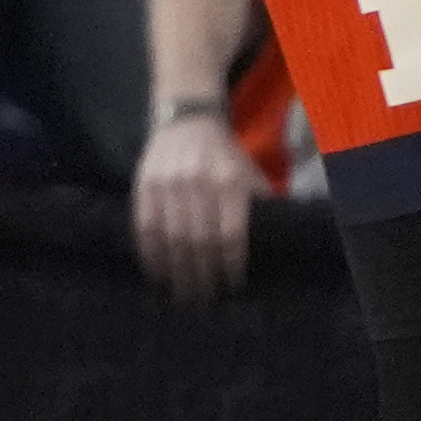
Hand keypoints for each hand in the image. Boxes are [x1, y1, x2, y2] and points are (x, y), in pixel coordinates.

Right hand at [132, 104, 257, 299]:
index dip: (230, 266)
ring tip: (183, 294)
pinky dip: (151, 255)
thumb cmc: (224, 156)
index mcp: (229, 182)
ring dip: (177, 272)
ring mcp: (168, 183)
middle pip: (200, 242)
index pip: (230, 235)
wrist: (187, 121)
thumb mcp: (249, 174)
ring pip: (171, 239)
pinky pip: (145, 227)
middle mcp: (197, 183)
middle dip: (202, 277)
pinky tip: (157, 273)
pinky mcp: (144, 184)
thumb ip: (260, 206)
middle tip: (204, 300)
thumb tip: (275, 244)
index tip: (231, 286)